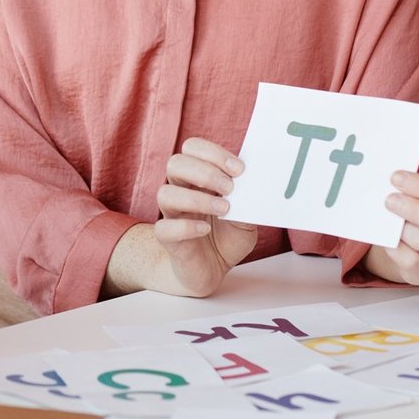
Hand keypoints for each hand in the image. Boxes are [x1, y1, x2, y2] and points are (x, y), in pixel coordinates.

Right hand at [153, 137, 259, 295]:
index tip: (239, 169)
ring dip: (196, 199)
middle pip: (175, 163)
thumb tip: (255, 188)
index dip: (213, 153)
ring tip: (223, 209)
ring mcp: (171, 214)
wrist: (212, 270)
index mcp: (197, 178)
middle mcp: (180, 190)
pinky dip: (185, 227)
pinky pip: (164, 228)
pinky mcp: (167, 239)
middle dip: (205, 172)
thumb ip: (248, 203)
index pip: (193, 148)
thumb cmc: (226, 238)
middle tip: (230, 188)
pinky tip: (205, 230)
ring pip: (165, 193)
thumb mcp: (246, 219)